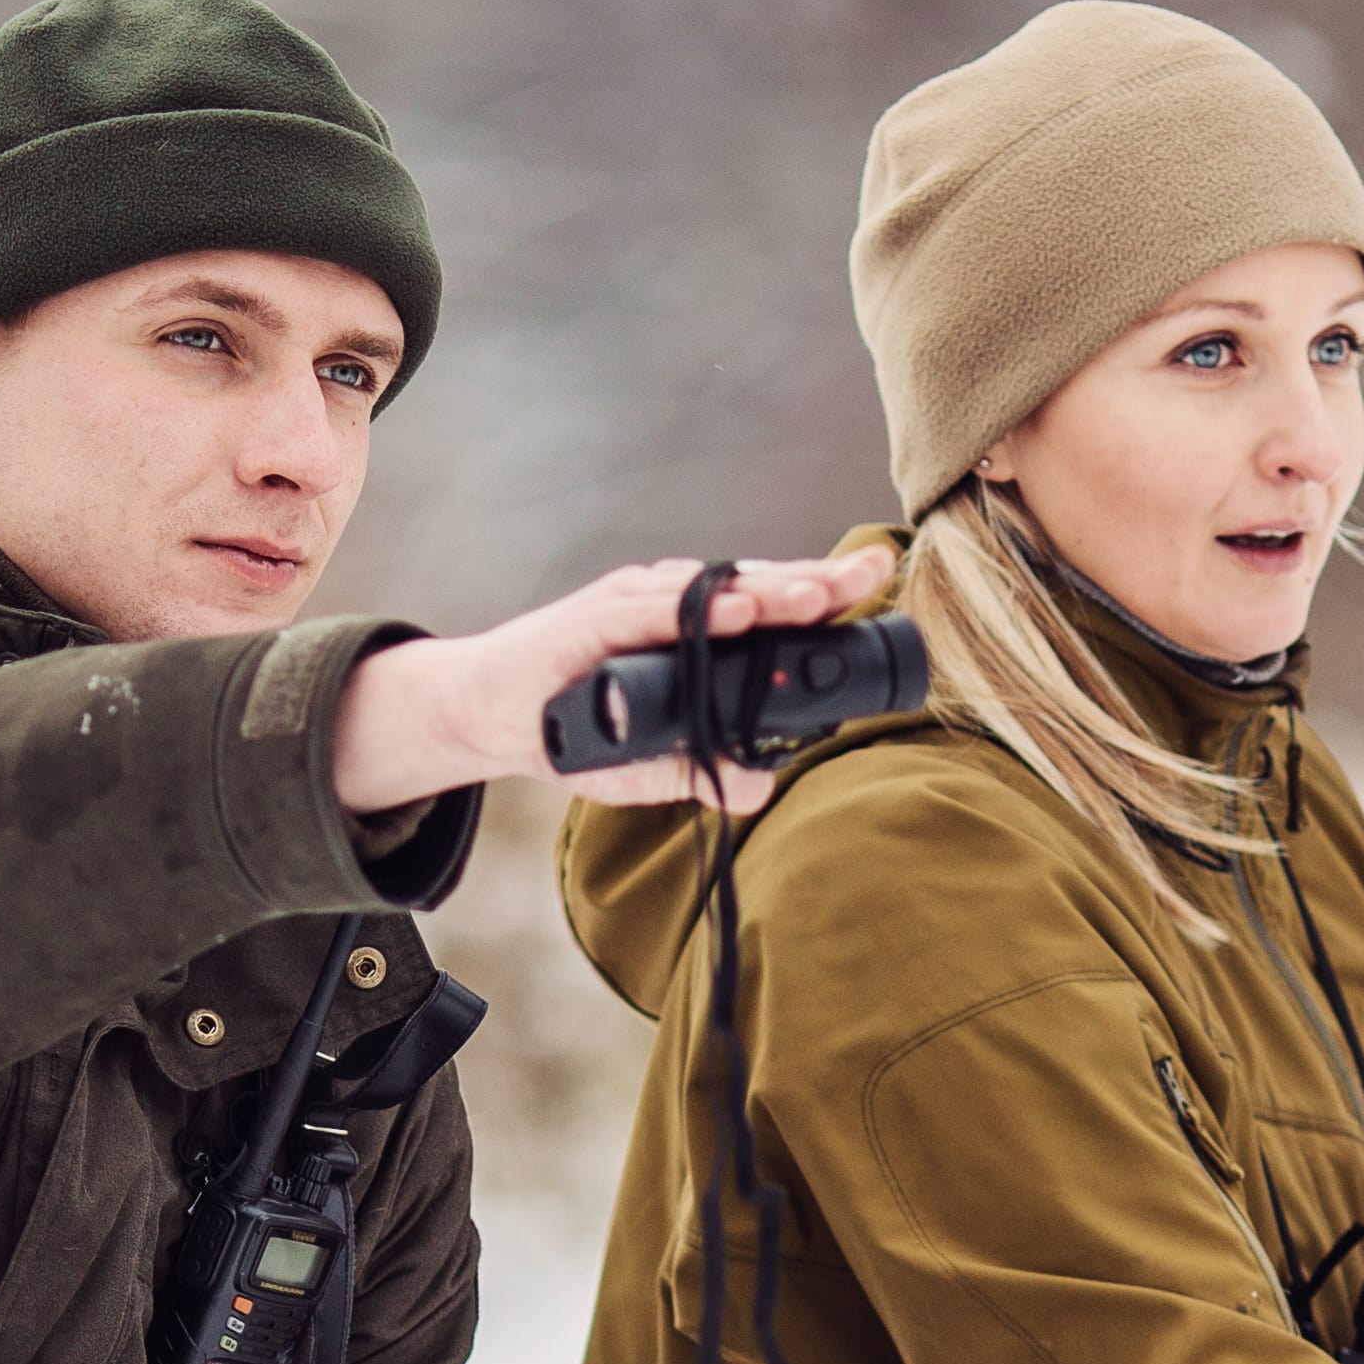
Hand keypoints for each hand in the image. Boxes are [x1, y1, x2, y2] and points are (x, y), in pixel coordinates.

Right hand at [325, 547, 895, 817]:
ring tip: (819, 594)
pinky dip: (696, 609)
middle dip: (814, 582)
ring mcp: (631, 606)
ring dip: (768, 590)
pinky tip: (739, 609)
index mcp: (690, 631)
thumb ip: (700, 769)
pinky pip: (652, 611)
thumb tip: (759, 789)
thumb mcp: (645, 761)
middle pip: (754, 587)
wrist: (488, 715)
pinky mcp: (592, 620)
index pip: (766, 607)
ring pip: (711, 591)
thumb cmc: (568, 724)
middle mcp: (668, 606)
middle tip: (870, 575)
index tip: (875, 587)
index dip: (818, 596)